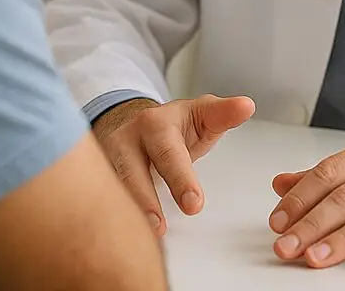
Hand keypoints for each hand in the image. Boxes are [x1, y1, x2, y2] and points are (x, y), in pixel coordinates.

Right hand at [92, 94, 255, 234]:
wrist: (129, 122)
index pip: (168, 153)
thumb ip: (223, 115)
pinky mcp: (98, 177)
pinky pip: (104, 200)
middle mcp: (126, 140)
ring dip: (127, 212)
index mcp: (154, 124)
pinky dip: (114, 218)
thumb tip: (246, 106)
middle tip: (161, 228)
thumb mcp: (199, 114)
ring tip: (147, 235)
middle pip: (133, 172)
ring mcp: (107, 160)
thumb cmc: (172, 126)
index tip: (195, 204)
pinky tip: (125, 238)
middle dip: (147, 200)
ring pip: (113, 187)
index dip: (181, 179)